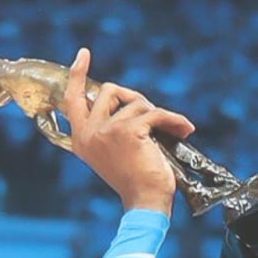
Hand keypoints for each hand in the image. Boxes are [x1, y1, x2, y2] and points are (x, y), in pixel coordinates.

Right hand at [62, 47, 194, 215]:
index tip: (83, 54)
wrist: (144, 203)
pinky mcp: (129, 130)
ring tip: (168, 133)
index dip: (77, 75)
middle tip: (150, 117)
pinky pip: (156, 114)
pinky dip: (174, 121)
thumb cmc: (134, 182)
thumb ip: (109, 128)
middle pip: (110, 91)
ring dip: (156, 115)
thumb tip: (127, 99)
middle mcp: (90, 133)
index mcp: (81, 140)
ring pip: (136, 102)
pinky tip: (185, 129)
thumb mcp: (112, 153)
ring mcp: (108, 130)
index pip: (73, 100)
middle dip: (133, 98)